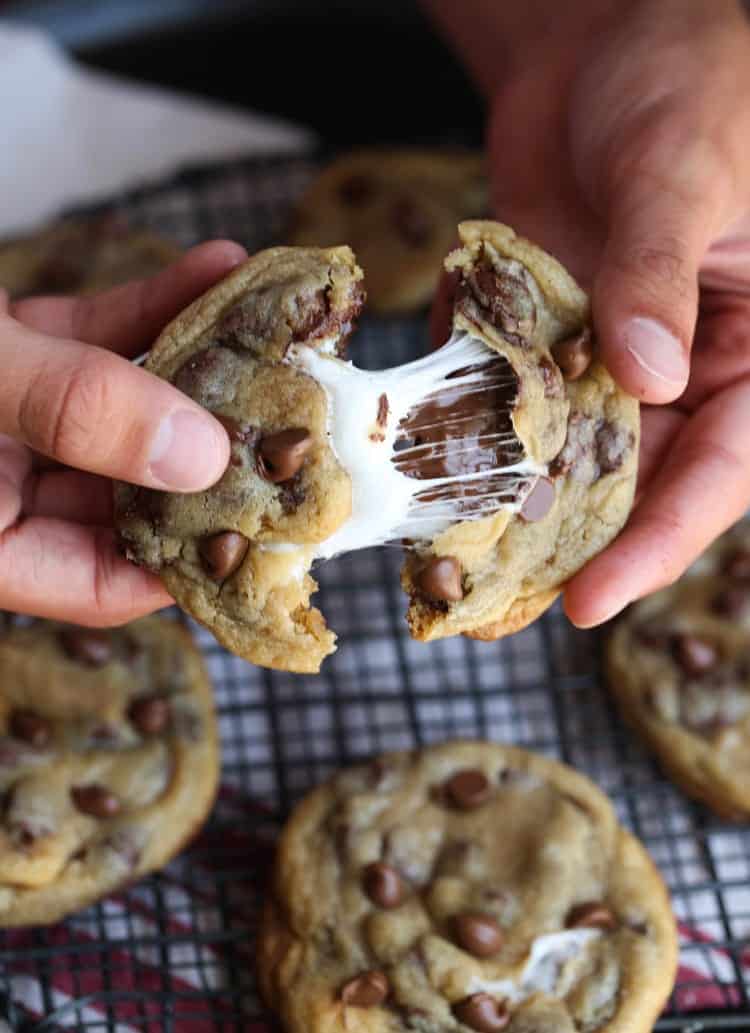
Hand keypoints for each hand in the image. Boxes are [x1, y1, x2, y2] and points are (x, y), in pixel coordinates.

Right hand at [0, 239, 245, 624]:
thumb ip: (70, 412)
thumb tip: (197, 455)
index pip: (106, 583)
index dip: (193, 558)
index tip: (277, 518)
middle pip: (134, 490)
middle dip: (217, 448)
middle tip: (300, 414)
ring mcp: (6, 423)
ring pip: (124, 408)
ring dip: (200, 365)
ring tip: (280, 333)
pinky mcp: (6, 356)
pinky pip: (92, 340)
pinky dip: (149, 309)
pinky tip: (215, 271)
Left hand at [435, 0, 749, 624]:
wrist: (600, 42)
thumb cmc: (684, 79)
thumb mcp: (680, 174)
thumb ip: (657, 275)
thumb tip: (645, 373)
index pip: (721, 469)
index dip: (657, 541)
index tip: (590, 598)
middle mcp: (688, 367)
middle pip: (632, 481)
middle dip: (563, 542)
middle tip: (491, 602)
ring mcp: (610, 355)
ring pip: (563, 452)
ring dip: (505, 501)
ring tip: (444, 562)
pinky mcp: (547, 334)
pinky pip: (512, 395)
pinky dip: (472, 427)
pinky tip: (421, 464)